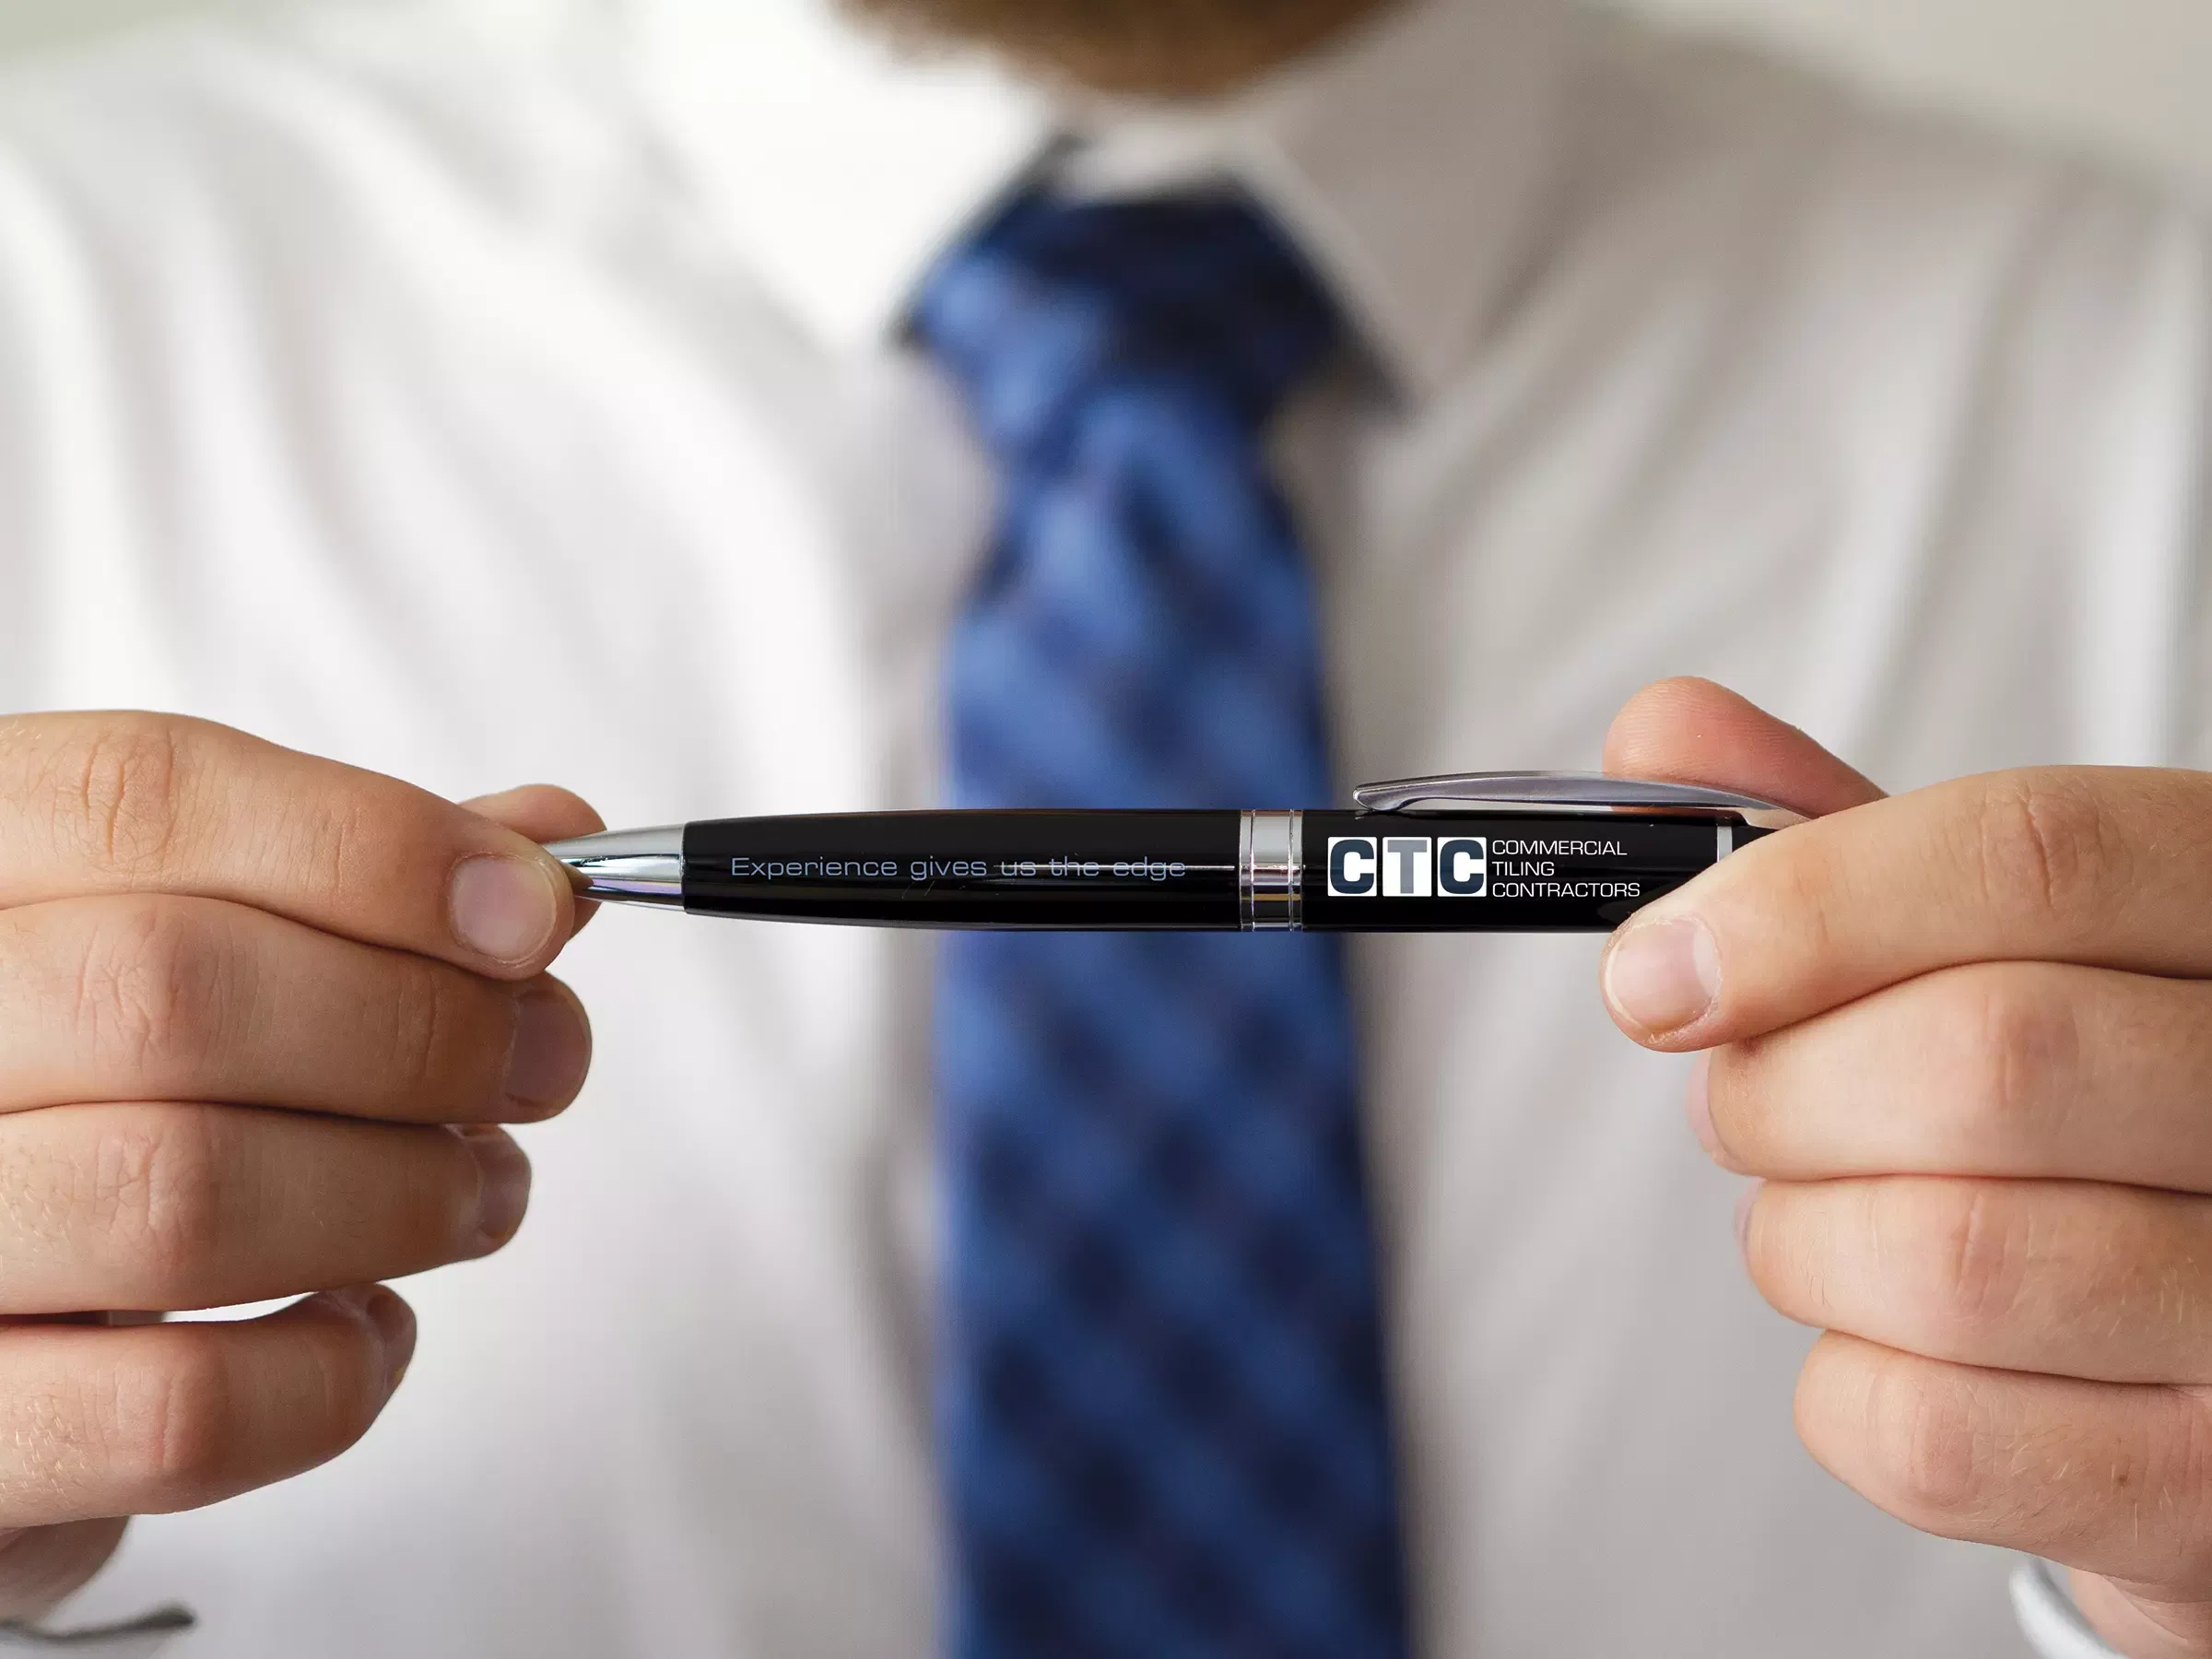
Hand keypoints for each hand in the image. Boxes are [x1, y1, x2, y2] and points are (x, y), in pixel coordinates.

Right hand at [0, 713, 596, 1618]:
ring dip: (405, 1192)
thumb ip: (347, 889)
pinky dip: (330, 1372)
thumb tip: (545, 841)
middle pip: (170, 991)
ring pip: (183, 1196)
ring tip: (482, 1190)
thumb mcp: (187, 955)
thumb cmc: (87, 1118)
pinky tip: (364, 1329)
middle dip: (420, 1028)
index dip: (374, 846)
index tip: (536, 910)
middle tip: (543, 1062)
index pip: (140, 799)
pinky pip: (178, 1410)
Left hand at [1599, 678, 2211, 1658]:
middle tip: (1738, 1101)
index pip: (2028, 859)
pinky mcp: (2207, 1489)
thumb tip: (1661, 731)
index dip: (1800, 907)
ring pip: (1949, 1258)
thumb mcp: (1998, 942)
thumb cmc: (2087, 1113)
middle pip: (1981, 1058)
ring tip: (1818, 1216)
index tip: (1652, 971)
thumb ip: (1840, 840)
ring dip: (1801, 1240)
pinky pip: (1936, 1439)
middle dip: (1782, 1089)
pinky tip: (1885, 1342)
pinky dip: (1843, 1389)